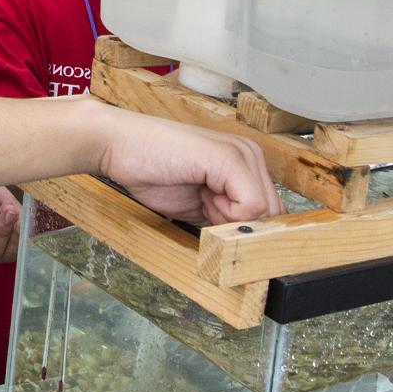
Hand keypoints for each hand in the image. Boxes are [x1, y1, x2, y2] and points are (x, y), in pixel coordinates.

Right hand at [90, 104, 283, 224]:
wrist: (119, 147)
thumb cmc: (152, 173)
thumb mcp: (200, 205)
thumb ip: (226, 218)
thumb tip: (249, 245)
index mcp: (245, 163)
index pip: (271, 213)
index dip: (244, 229)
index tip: (213, 218)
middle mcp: (249, 154)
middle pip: (273, 214)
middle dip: (240, 226)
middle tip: (206, 209)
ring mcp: (242, 154)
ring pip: (265, 212)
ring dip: (231, 220)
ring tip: (201, 198)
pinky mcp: (230, 158)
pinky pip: (253, 206)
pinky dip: (228, 215)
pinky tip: (202, 196)